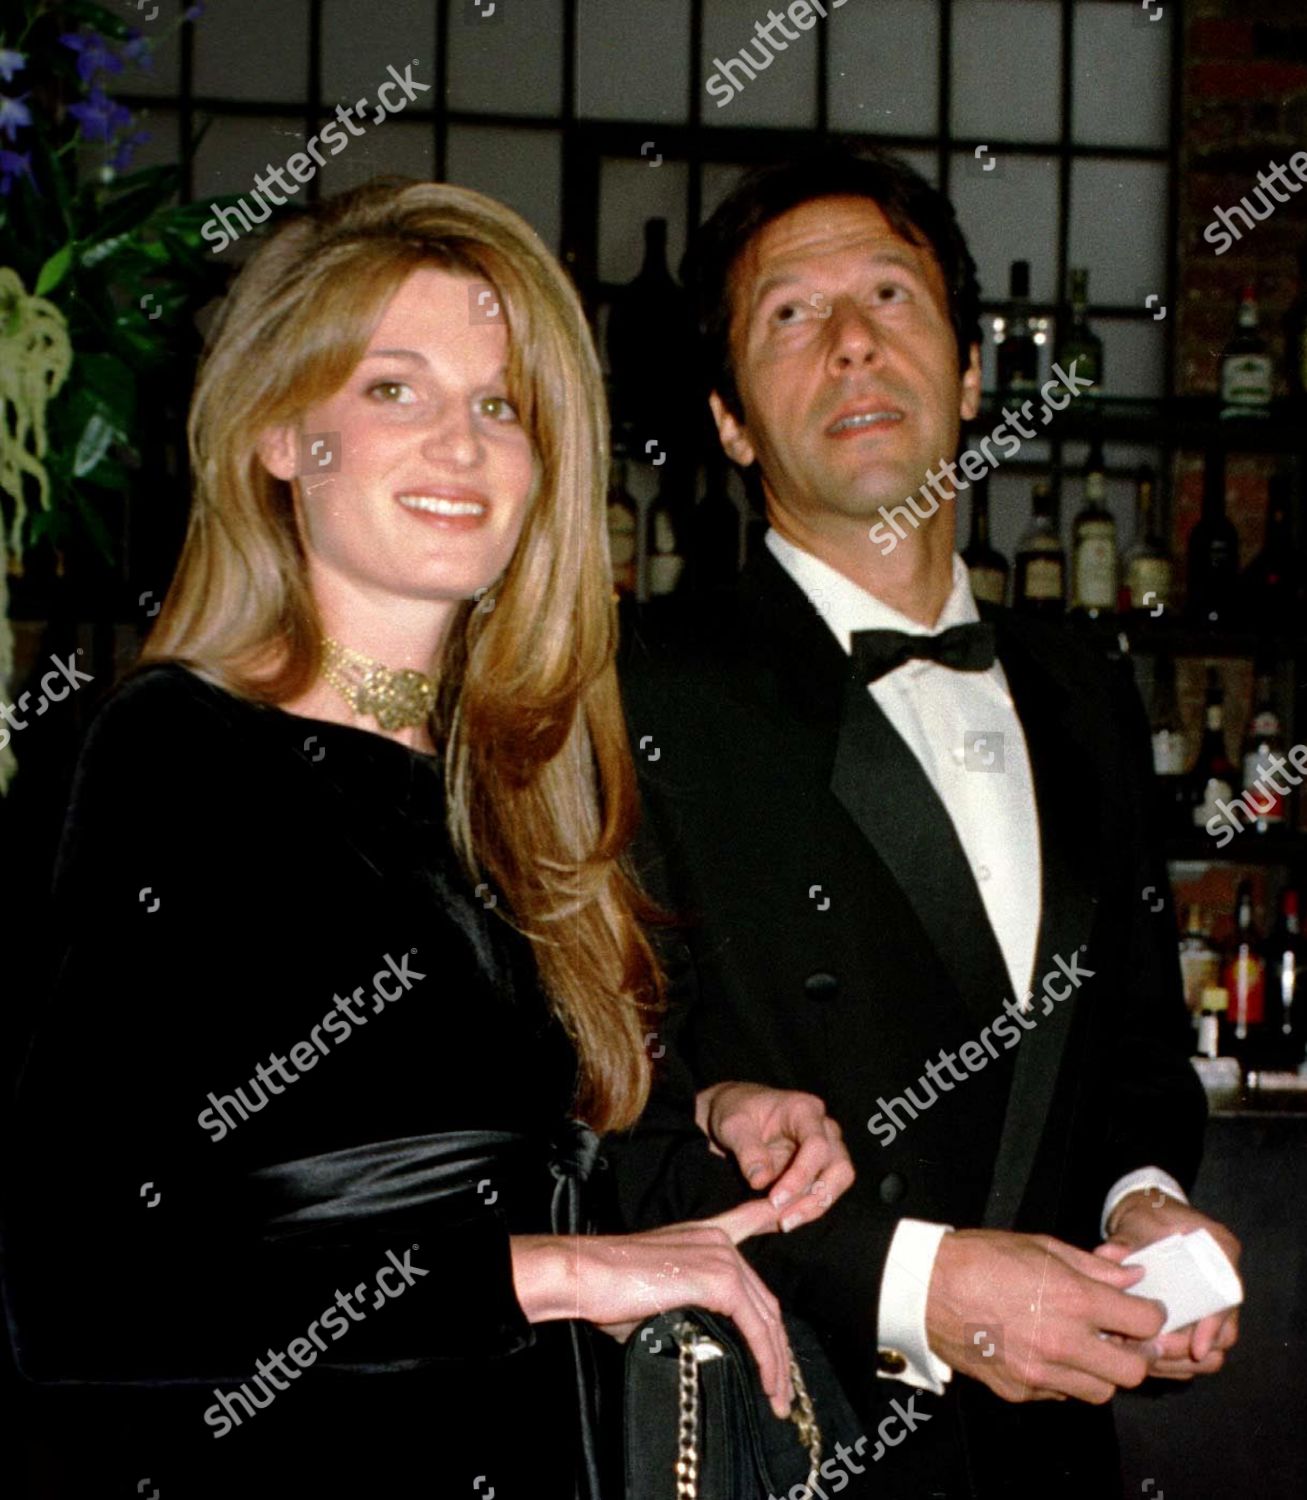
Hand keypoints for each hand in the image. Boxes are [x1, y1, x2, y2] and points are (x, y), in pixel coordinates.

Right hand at [510, 1207, 793, 1415]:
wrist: (585, 1275)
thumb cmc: (609, 1291)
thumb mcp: (658, 1295)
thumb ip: (690, 1307)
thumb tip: (704, 1343)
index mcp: (705, 1235)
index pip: (749, 1221)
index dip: (771, 1218)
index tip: (785, 1218)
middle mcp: (720, 1241)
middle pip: (765, 1299)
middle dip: (778, 1346)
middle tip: (780, 1388)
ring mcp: (722, 1257)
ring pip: (767, 1316)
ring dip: (777, 1363)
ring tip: (777, 1399)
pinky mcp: (720, 1278)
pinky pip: (756, 1326)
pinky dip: (767, 1360)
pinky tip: (768, 1384)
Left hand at [695, 1082, 853, 1230]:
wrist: (737, 1118)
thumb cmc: (736, 1113)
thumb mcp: (733, 1125)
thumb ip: (747, 1150)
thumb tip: (760, 1181)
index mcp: (804, 1110)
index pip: (817, 1145)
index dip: (800, 1175)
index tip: (775, 1198)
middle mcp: (824, 1129)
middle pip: (840, 1168)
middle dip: (816, 1198)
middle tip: (785, 1221)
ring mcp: (825, 1151)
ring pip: (836, 1185)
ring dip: (812, 1209)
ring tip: (780, 1224)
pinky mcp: (819, 1171)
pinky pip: (820, 1195)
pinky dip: (801, 1211)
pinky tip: (776, 1222)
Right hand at [925, 1229, 1164, 1403]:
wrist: (926, 1288)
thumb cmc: (981, 1259)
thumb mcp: (1041, 1246)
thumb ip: (1093, 1266)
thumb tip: (1131, 1277)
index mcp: (1072, 1299)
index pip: (1143, 1322)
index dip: (1152, 1315)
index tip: (1145, 1310)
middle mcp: (1062, 1342)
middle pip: (1133, 1370)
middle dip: (1137, 1354)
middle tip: (1126, 1338)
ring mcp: (1040, 1373)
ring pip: (1100, 1391)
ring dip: (1102, 1371)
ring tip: (1086, 1347)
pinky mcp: (1020, 1391)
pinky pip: (1061, 1395)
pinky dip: (1065, 1379)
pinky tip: (1050, 1354)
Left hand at [1094, 1193, 1240, 1379]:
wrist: (1147, 1215)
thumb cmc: (1147, 1216)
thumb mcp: (1137, 1222)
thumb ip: (1124, 1241)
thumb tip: (1107, 1255)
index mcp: (1220, 1251)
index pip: (1228, 1298)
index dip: (1214, 1327)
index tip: (1196, 1349)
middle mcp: (1224, 1280)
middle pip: (1226, 1333)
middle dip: (1191, 1349)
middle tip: (1156, 1353)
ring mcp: (1213, 1302)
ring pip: (1214, 1349)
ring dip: (1183, 1360)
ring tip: (1149, 1359)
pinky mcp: (1198, 1317)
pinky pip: (1198, 1352)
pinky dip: (1176, 1360)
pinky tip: (1149, 1359)